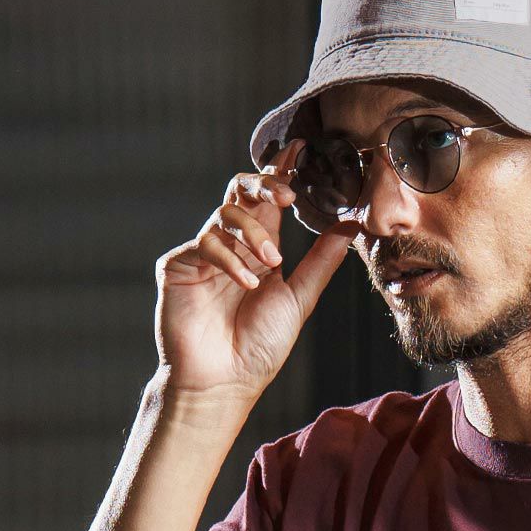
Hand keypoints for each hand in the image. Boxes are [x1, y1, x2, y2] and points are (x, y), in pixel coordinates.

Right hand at [152, 138, 361, 402]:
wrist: (223, 382)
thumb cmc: (258, 348)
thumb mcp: (298, 299)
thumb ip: (321, 262)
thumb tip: (351, 226)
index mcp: (260, 249)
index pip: (269, 201)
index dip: (281, 173)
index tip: (298, 148)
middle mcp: (231, 245)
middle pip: (240, 190)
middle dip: (263, 184)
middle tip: (286, 193)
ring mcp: (203, 254)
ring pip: (225, 214)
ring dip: (253, 233)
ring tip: (270, 263)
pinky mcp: (179, 265)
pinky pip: (205, 244)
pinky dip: (230, 259)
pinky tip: (246, 283)